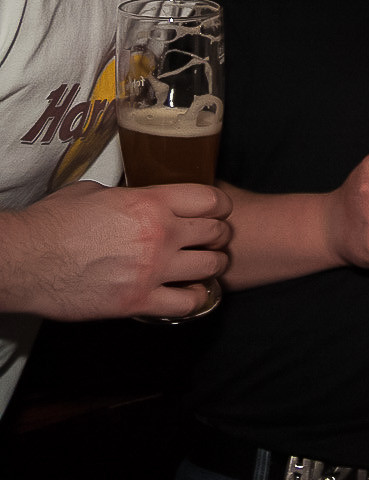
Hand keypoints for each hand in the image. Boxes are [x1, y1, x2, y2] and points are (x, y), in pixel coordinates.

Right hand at [0, 181, 230, 320]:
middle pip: (216, 232)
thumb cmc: (52, 223)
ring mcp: (151, 270)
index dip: (218, 206)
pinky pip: (187, 304)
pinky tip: (188, 293)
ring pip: (211, 267)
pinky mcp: (138, 301)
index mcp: (150, 203)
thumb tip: (142, 198)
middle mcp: (159, 234)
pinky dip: (194, 299)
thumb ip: (130, 196)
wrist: (22, 261)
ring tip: (203, 266)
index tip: (216, 211)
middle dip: (217, 235)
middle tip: (210, 240)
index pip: (210, 199)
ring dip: (211, 266)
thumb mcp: (95, 192)